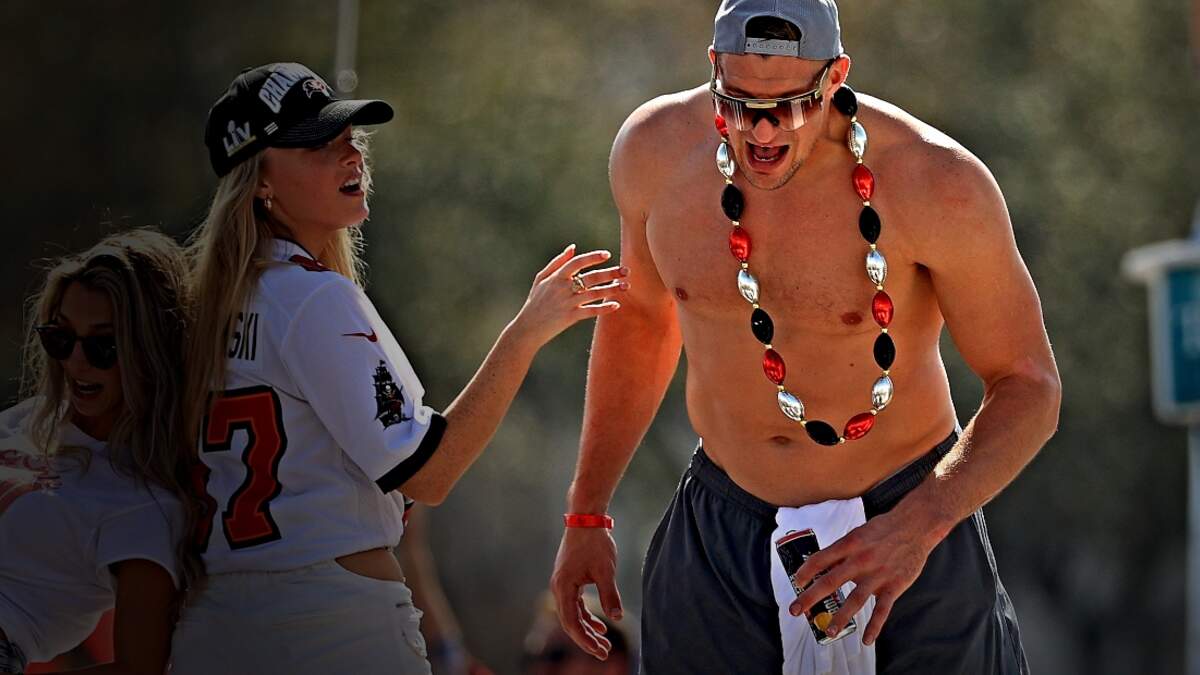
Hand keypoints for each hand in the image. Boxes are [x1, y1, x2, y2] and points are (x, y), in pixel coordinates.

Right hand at [511, 245, 628, 347]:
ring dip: (612, 289)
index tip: (607, 255)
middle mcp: (563, 288)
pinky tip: (616, 305)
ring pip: (594, 293)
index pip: (578, 262)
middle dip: (611, 273)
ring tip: (626, 286)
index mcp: (556, 277)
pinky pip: (591, 311)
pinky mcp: (570, 317)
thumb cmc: (535, 302)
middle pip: (591, 277)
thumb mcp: (541, 279)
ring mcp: (567, 303)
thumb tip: (573, 248)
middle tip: (627, 271)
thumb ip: (557, 262)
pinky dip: (603, 308)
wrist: (528, 328)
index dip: (593, 258)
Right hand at [550, 526, 622, 659]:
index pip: (571, 622)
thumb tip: (616, 617)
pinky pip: (575, 604)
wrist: (586, 519)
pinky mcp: (569, 580)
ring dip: (587, 629)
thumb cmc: (595, 543)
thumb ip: (610, 595)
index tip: (600, 652)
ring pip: (573, 614)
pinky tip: (600, 624)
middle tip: (604, 653)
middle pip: (570, 622)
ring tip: (604, 643)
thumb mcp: (605, 570)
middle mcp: (559, 588)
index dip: (585, 640)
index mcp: (563, 587)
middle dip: (587, 639)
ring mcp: (563, 584)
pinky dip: (587, 616)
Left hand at [787, 510, 937, 645]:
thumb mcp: (858, 534)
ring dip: (840, 617)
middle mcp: (860, 560)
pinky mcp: (894, 586)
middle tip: (796, 610)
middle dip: (810, 598)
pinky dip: (874, 626)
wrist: (915, 526)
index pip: (820, 560)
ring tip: (829, 631)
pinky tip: (867, 640)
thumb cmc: (884, 529)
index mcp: (849, 544)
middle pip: (830, 582)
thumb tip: (823, 565)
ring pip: (855, 600)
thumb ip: (842, 551)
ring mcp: (878, 574)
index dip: (805, 572)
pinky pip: (882, 610)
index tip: (796, 583)